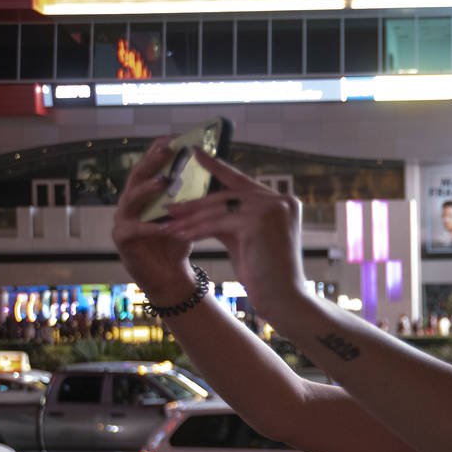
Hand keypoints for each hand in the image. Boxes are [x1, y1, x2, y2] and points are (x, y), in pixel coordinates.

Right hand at [111, 137, 195, 303]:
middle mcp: (130, 202)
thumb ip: (192, 193)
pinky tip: (163, 225)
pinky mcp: (122, 239)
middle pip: (137, 175)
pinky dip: (149, 227)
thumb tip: (215, 165)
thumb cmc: (177, 240)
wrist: (169, 275)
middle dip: (151, 161)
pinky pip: (134, 229)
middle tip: (166, 149)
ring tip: (163, 182)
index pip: (150, 165)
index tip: (174, 137)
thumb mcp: (187, 213)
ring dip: (148, 190)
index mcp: (145, 192)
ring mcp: (122, 219)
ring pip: (131, 199)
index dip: (158, 150)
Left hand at [160, 150, 309, 315]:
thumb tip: (200, 206)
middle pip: (228, 196)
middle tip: (169, 207)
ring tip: (168, 225)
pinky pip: (218, 224)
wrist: (284, 299)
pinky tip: (179, 236)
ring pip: (221, 209)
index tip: (196, 153)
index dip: (218, 167)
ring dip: (191, 219)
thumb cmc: (265, 274)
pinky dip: (196, 230)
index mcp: (282, 201)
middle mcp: (281, 200)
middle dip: (196, 204)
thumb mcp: (245, 238)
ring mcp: (272, 209)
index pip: (243, 181)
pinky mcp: (259, 222)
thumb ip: (230, 218)